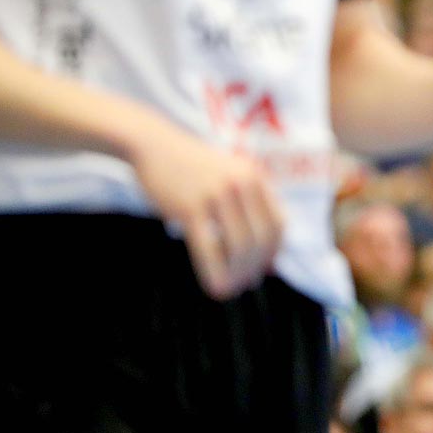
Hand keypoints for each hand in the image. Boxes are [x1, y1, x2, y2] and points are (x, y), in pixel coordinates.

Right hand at [128, 121, 283, 300]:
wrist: (154, 145)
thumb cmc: (191, 166)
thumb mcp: (228, 176)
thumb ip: (247, 206)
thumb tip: (263, 253)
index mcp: (254, 177)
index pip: (278, 223)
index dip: (275, 251)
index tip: (266, 267)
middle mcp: (241, 184)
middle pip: (260, 238)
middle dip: (256, 266)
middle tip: (247, 283)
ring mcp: (217, 195)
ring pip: (238, 246)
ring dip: (237, 274)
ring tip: (231, 288)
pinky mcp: (190, 207)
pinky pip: (208, 249)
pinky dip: (215, 272)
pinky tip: (215, 287)